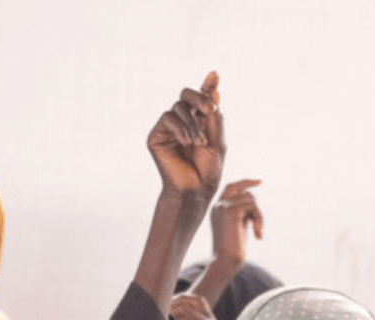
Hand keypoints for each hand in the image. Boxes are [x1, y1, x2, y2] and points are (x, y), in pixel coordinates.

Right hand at [147, 72, 224, 200]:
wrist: (195, 190)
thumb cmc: (208, 170)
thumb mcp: (217, 140)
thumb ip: (215, 116)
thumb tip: (215, 89)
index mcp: (200, 122)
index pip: (203, 99)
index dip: (208, 85)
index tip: (215, 74)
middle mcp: (184, 122)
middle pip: (187, 95)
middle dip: (199, 97)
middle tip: (209, 109)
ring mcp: (169, 128)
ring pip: (178, 107)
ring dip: (192, 123)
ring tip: (199, 142)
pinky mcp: (157, 135)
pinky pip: (168, 118)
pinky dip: (181, 128)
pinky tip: (188, 142)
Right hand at [211, 178, 263, 271]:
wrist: (226, 261)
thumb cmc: (234, 248)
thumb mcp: (239, 226)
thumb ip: (242, 212)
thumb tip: (252, 200)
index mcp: (218, 208)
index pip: (232, 187)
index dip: (246, 182)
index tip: (260, 182)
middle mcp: (218, 204)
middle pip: (244, 191)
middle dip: (256, 206)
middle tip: (258, 224)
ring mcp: (222, 206)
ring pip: (251, 199)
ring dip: (259, 216)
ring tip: (258, 232)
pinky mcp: (229, 211)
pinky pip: (251, 205)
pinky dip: (259, 219)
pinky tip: (257, 234)